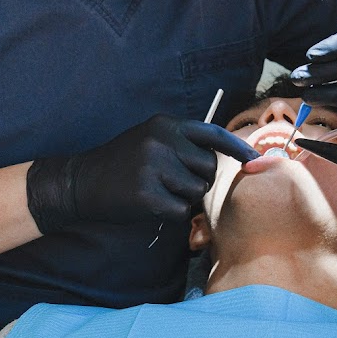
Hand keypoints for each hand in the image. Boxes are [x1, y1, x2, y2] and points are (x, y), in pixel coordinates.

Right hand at [26, 114, 259, 232]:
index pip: (212, 133)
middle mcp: (161, 140)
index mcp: (165, 124)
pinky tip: (149, 204)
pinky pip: (180, 211)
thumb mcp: (150, 139)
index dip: (237, 147)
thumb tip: (225, 157)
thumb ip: (182, 143)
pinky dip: (170, 213)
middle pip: (209, 167)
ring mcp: (153, 166)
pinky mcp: (146, 193)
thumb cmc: (122, 164)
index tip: (256, 159)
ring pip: (196, 190)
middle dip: (200, 179)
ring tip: (157, 190)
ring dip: (183, 197)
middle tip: (174, 182)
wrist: (80, 182)